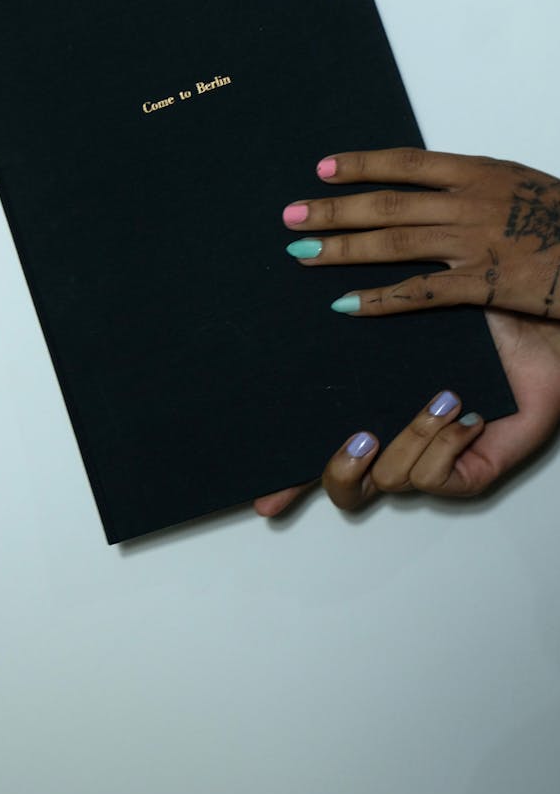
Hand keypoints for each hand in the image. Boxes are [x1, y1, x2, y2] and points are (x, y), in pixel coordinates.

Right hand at [254, 309, 559, 515]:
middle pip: (344, 489)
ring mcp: (434, 460)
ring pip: (391, 480)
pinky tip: (465, 413)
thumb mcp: (397, 308)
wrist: (532, 309)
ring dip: (411, 438)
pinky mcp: (471, 474)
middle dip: (341, 469)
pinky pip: (435, 480)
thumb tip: (297, 297)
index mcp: (373, 407)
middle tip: (359, 436)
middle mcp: (398, 439)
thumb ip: (349, 315)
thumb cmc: (471, 309)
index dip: (286, 482)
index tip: (261, 496)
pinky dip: (444, 446)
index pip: (318, 451)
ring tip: (440, 398)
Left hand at [282, 148, 559, 319]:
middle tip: (290, 216)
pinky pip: (420, 293)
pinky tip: (345, 305)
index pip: (407, 163)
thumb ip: (477, 186)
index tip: (323, 169)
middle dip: (334, 210)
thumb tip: (434, 188)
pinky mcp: (485, 284)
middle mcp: (470, 202)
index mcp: (480, 171)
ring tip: (302, 252)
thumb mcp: (521, 186)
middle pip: (387, 204)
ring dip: (343, 248)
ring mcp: (475, 243)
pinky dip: (379, 299)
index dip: (361, 165)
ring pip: (394, 244)